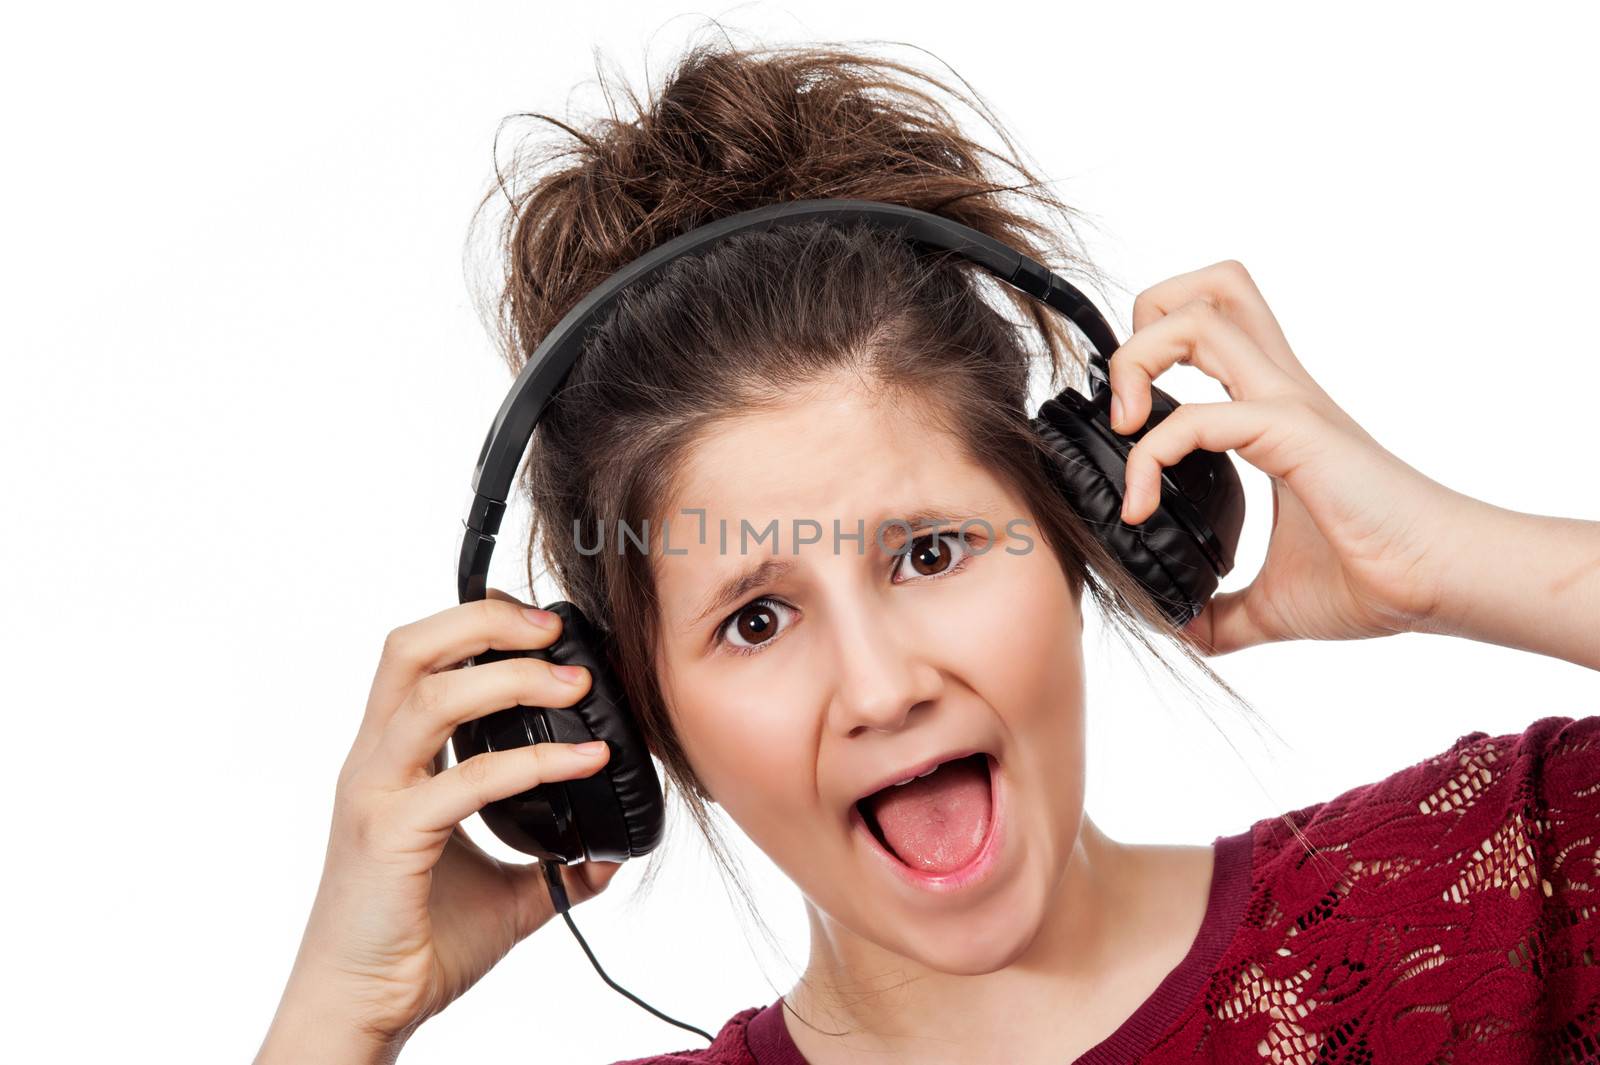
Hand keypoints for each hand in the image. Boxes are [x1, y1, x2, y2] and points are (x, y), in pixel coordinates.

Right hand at [256, 589, 621, 1060]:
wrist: (363, 1008)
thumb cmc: (417, 942)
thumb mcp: (504, 890)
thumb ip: (554, 863)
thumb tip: (612, 851)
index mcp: (393, 759)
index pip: (420, 658)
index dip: (474, 621)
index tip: (541, 622)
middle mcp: (375, 764)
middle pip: (409, 650)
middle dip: (485, 621)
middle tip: (554, 630)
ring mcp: (376, 796)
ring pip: (430, 697)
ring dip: (512, 678)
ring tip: (576, 684)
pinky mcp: (389, 837)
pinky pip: (465, 781)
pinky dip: (533, 762)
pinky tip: (584, 760)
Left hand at [1110, 260, 1471, 655]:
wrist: (1440, 586)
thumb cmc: (1377, 580)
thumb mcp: (1275, 601)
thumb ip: (1223, 613)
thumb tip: (1183, 630)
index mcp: (1273, 410)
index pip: (1212, 328)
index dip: (1151, 355)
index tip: (1122, 432)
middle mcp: (1280, 391)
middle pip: (1210, 287)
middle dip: (1146, 321)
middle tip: (1126, 402)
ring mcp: (1287, 404)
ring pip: (1202, 314)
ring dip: (1138, 362)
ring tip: (1124, 431)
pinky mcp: (1293, 433)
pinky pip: (1200, 414)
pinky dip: (1150, 454)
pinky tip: (1142, 507)